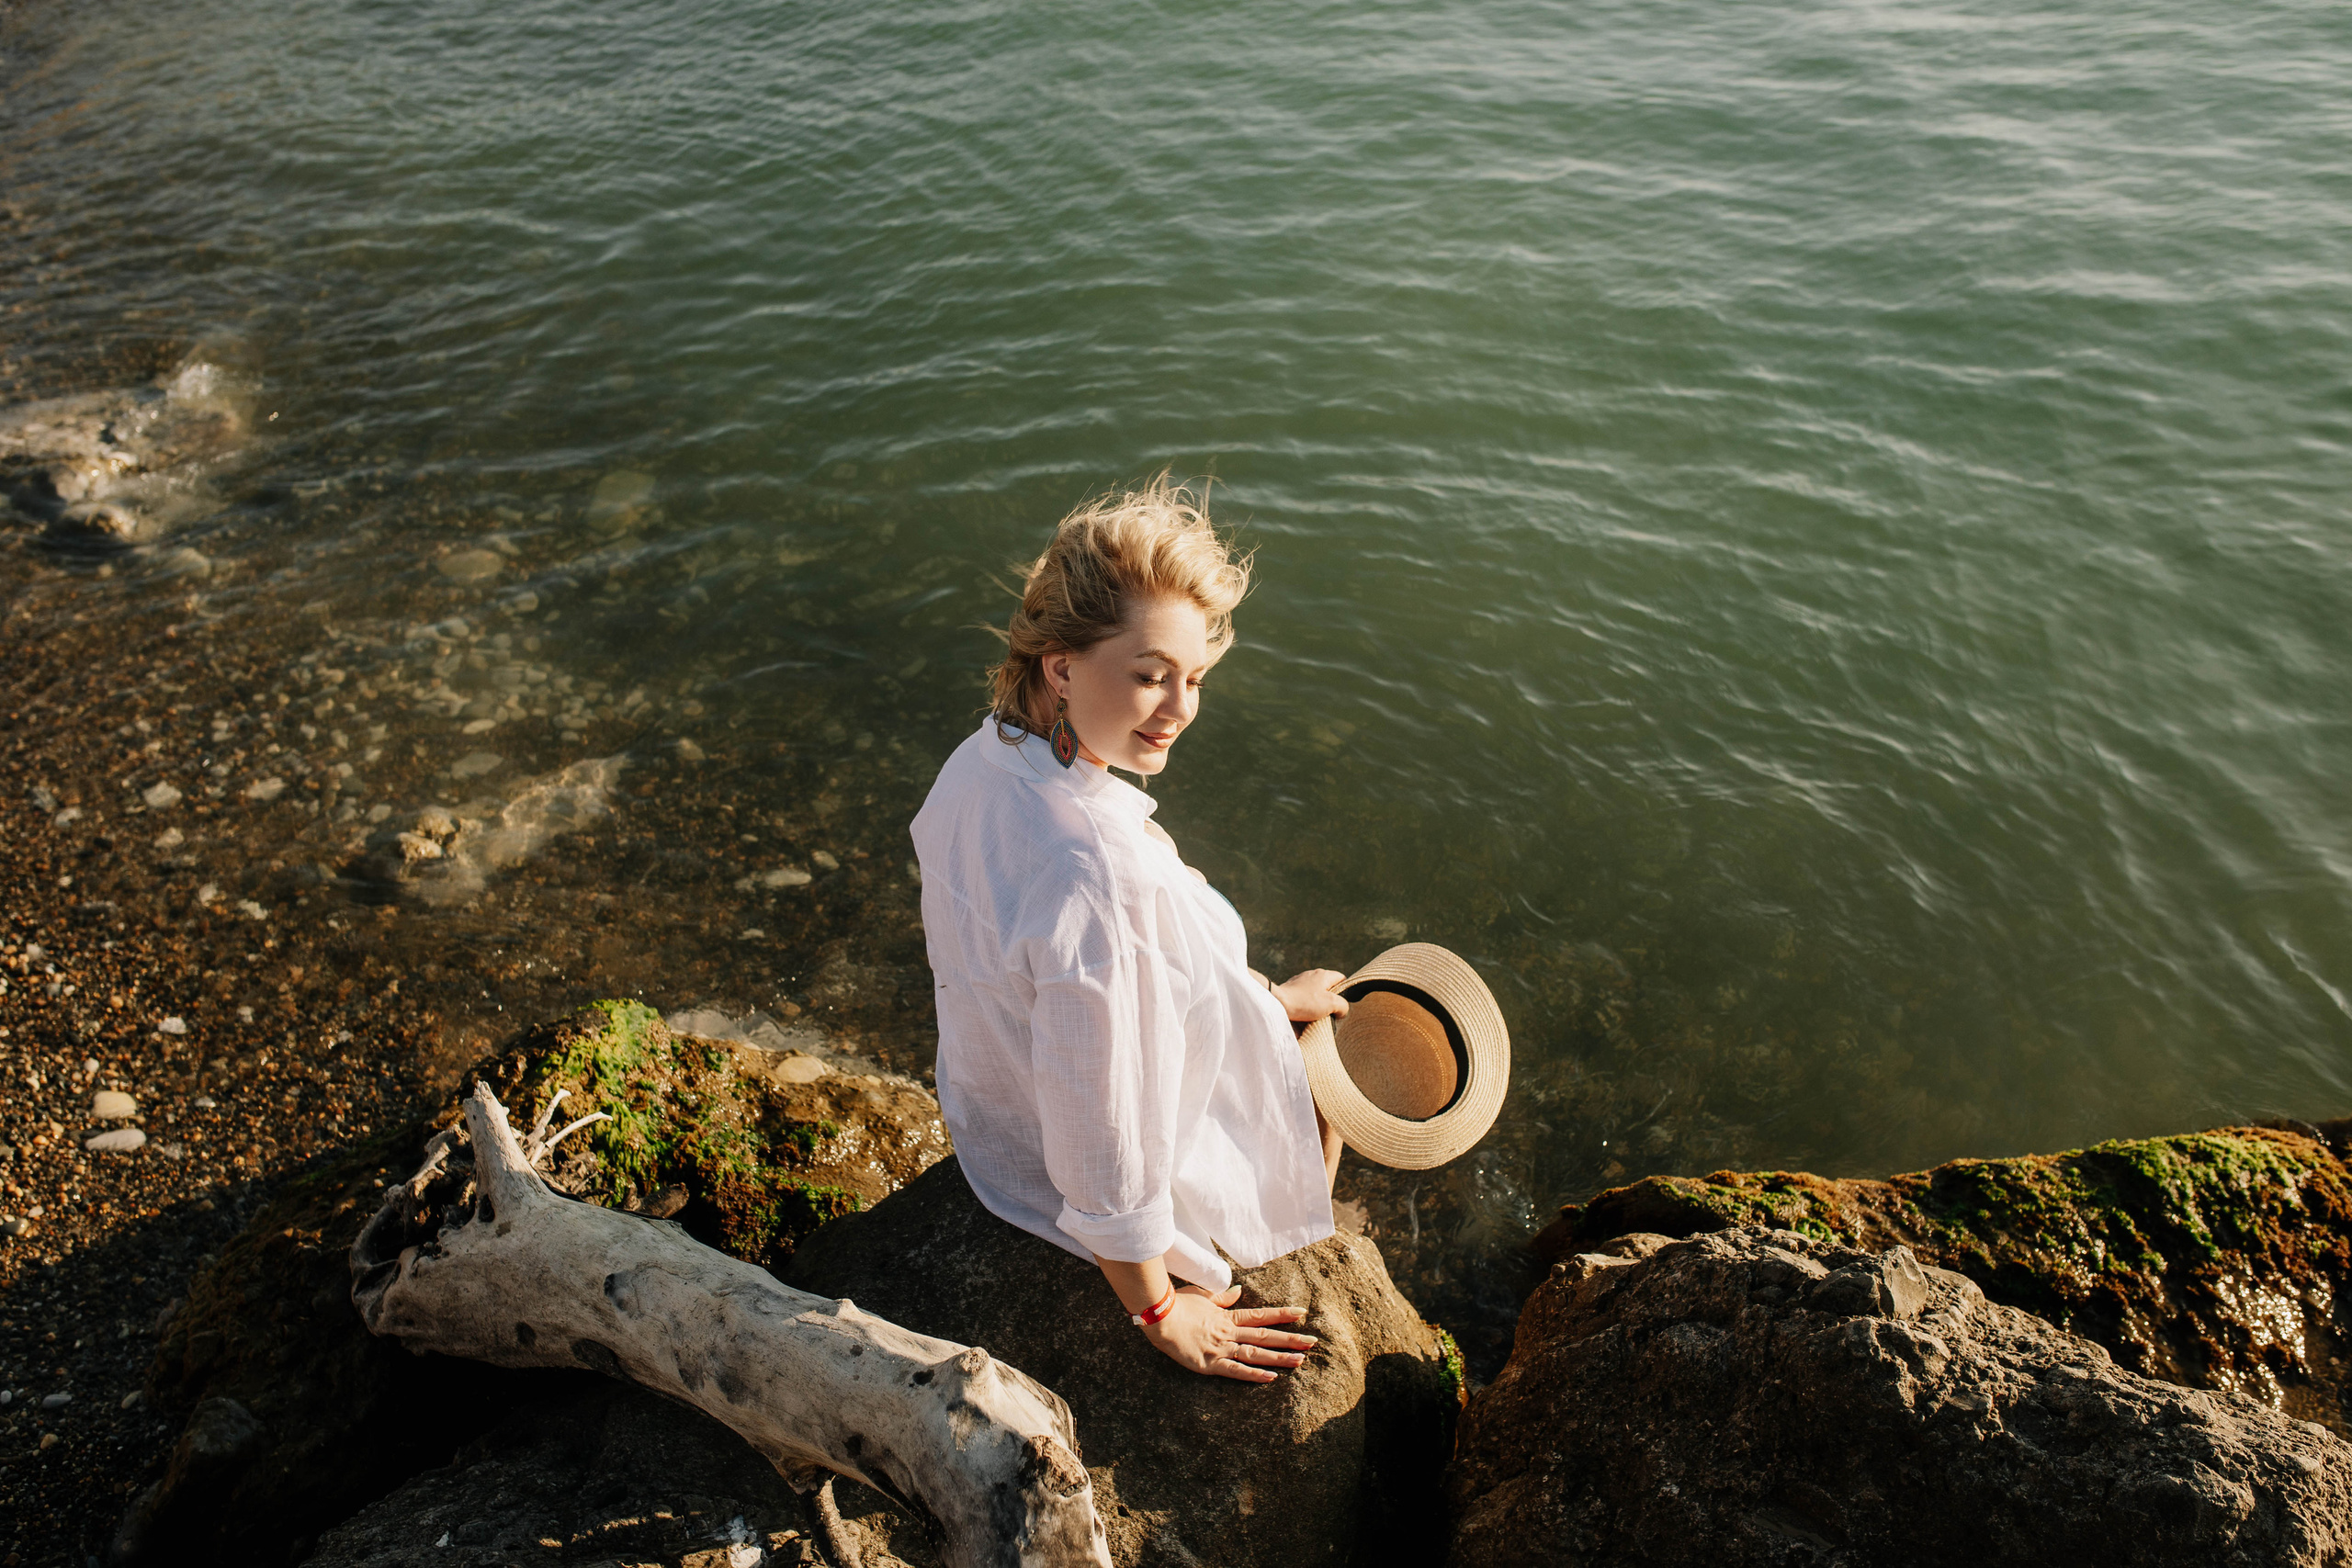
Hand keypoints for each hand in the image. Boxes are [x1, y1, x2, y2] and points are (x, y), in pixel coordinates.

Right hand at [1142, 1285, 1317, 1381]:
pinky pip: (1236, 1371)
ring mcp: (1222, 1349)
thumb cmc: (1178, 1305)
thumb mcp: (1203, 1296)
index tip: (1302, 1313)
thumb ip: (1223, 1297)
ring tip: (1300, 1361)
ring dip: (1279, 1358)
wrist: (1160, 1316)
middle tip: (1313, 1342)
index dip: (1282, 1315)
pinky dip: (1254, 1374)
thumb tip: (1239, 1290)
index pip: (1261, 1315)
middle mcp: (1230, 1333)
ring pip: (1256, 1354)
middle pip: (1265, 1336)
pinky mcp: (1210, 1364)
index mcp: (1228, 1317)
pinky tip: (1271, 1377)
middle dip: (1290, 1339)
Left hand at [1271, 969, 1349, 1029]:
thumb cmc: (1305, 1002)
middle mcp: (1311, 975)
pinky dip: (1305, 1008)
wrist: (1277, 1004)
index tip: (1343, 1004)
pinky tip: (1305, 1018)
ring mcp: (1299, 983)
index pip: (1341, 978)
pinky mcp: (1290, 992)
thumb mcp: (1331, 1004)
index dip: (1346, 991)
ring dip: (1318, 1007)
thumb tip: (1341, 1011)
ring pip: (1315, 995)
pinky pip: (1303, 1000)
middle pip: (1327, 988)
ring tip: (1317, 1018)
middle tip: (1331, 1014)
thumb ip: (1343, 1005)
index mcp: (1323, 975)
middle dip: (1331, 1002)